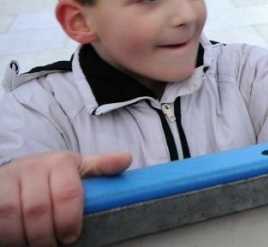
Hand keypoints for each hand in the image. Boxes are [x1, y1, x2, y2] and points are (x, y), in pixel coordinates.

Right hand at [0, 151, 131, 246]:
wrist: (12, 174)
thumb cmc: (48, 175)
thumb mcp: (75, 168)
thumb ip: (99, 167)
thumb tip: (125, 160)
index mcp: (59, 162)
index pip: (67, 193)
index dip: (69, 219)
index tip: (71, 236)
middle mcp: (32, 168)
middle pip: (38, 210)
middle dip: (46, 235)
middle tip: (54, 245)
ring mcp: (8, 180)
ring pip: (12, 216)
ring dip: (24, 237)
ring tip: (35, 244)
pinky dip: (7, 234)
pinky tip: (16, 240)